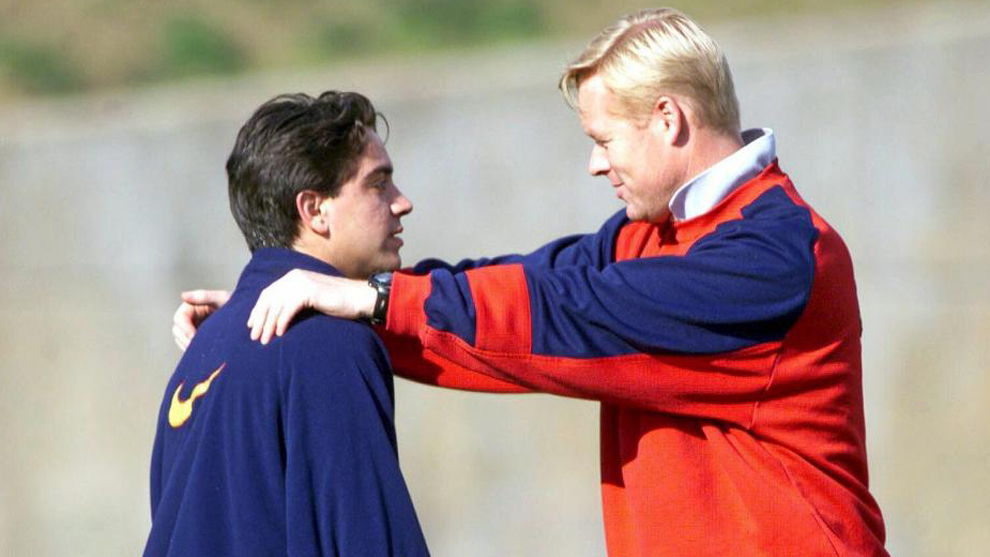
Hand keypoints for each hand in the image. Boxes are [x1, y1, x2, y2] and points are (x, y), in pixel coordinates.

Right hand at [172, 290, 230, 350]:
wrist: (245, 316)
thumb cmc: (233, 303)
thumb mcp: (220, 298)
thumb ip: (203, 296)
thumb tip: (183, 296)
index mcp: (191, 306)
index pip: (179, 318)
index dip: (185, 329)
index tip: (194, 337)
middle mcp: (188, 317)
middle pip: (177, 331)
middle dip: (185, 340)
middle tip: (197, 348)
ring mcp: (192, 328)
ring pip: (181, 340)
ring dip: (188, 347)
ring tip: (201, 352)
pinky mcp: (197, 337)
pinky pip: (189, 346)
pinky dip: (194, 351)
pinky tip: (203, 354)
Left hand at [247, 269, 376, 343]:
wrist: (358, 297)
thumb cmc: (337, 301)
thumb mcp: (312, 299)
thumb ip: (296, 301)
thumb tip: (278, 315)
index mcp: (293, 276)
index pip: (268, 293)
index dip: (258, 309)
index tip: (251, 324)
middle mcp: (294, 276)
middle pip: (269, 299)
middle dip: (260, 319)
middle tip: (254, 336)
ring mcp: (301, 282)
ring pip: (277, 305)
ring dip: (268, 324)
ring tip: (264, 340)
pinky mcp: (309, 290)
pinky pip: (289, 308)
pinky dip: (282, 322)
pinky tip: (280, 333)